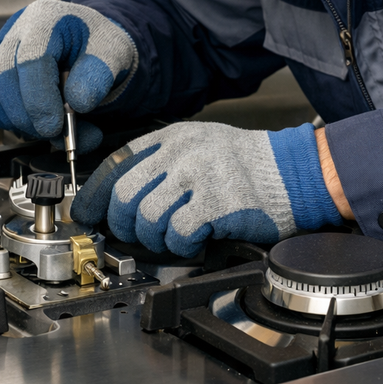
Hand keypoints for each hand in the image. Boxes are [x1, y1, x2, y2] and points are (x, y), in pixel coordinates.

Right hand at [0, 0, 137, 150]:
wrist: (90, 44)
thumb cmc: (98, 46)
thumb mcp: (113, 54)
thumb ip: (99, 76)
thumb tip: (77, 103)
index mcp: (46, 18)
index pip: (31, 60)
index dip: (40, 99)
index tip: (55, 126)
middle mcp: (16, 29)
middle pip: (3, 77)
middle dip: (28, 115)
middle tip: (56, 132)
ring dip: (17, 120)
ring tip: (50, 127)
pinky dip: (6, 118)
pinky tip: (32, 121)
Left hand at [72, 121, 341, 256]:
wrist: (295, 172)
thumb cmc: (247, 164)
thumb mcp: (200, 144)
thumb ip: (162, 162)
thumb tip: (117, 195)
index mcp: (172, 137)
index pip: (117, 162)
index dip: (95, 194)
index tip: (87, 214)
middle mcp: (180, 152)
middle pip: (124, 194)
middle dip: (123, 224)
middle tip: (136, 234)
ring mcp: (198, 176)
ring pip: (146, 218)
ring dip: (155, 238)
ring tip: (174, 236)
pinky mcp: (216, 204)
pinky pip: (177, 234)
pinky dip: (182, 246)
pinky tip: (196, 240)